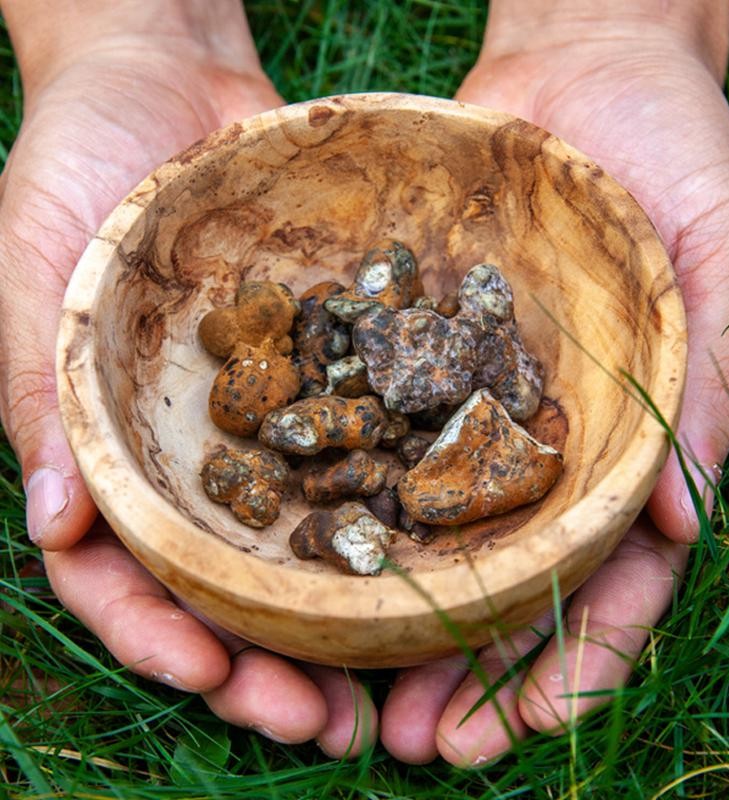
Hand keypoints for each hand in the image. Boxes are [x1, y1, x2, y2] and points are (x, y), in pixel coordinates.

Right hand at [0, 0, 374, 757]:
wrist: (171, 81)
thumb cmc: (73, 171)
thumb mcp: (31, 275)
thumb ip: (39, 395)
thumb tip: (53, 529)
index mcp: (110, 459)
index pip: (125, 580)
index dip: (164, 641)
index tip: (218, 683)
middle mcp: (195, 460)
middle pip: (225, 590)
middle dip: (269, 666)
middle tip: (329, 726)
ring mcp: (269, 426)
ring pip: (306, 548)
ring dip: (342, 626)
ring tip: (391, 689)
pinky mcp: (335, 379)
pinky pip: (369, 454)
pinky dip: (396, 515)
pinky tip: (442, 564)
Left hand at [379, 5, 728, 764]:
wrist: (589, 59)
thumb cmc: (680, 155)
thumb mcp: (724, 265)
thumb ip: (708, 393)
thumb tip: (679, 525)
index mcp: (644, 440)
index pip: (620, 576)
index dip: (580, 657)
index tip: (531, 723)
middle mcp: (560, 440)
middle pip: (519, 584)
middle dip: (477, 674)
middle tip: (421, 744)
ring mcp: (487, 403)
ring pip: (443, 538)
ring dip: (407, 627)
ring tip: (360, 699)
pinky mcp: (424, 354)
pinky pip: (385, 443)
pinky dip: (356, 514)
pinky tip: (315, 570)